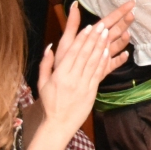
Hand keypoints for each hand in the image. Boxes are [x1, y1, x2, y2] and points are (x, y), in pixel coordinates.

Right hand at [37, 4, 122, 141]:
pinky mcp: (91, 91)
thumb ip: (45, 64)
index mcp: (60, 75)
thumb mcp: (42, 83)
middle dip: (94, 39)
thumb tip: (49, 47)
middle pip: (85, 55)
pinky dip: (104, 61)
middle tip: (102, 25)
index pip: (73, 53)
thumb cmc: (50, 103)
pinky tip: (108, 51)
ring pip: (93, 62)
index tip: (89, 27)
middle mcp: (72, 78)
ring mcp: (83, 85)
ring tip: (108, 34)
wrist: (58, 124)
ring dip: (101, 47)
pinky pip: (98, 74)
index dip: (82, 39)